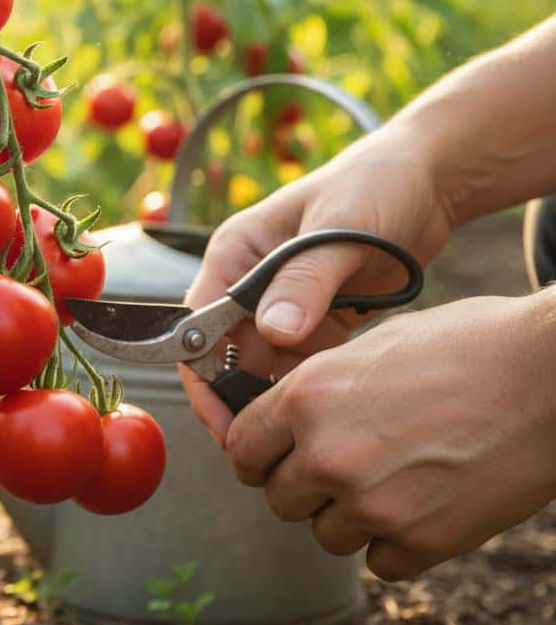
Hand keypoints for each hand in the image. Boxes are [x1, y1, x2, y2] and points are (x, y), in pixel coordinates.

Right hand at [182, 122, 453, 441]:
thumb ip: (306, 280)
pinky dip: (306, 388)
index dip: (202, 377)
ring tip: (301, 434)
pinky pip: (297, 365)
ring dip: (274, 398)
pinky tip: (327, 410)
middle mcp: (248, 281)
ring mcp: (280, 303)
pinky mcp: (312, 319)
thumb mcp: (340, 228)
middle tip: (266, 445)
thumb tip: (273, 333)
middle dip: (238, 398)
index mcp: (236, 253)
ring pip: (260, 367)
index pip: (195, 325)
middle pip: (223, 355)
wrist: (428, 179)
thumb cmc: (376, 184)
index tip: (226, 422)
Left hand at [224, 292, 555, 579]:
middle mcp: (328, 453)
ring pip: (326, 535)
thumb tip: (289, 424)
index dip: (257, 457)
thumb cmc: (468, 345)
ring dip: (350, 516)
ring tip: (396, 480)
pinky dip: (397, 543)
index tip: (273, 460)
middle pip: (279, 499)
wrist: (551, 373)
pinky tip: (425, 506)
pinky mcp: (423, 541)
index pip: (242, 450)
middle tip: (345, 467)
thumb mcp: (372, 349)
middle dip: (305, 487)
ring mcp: (374, 503)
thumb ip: (319, 391)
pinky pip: (380, 563)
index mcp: (307, 397)